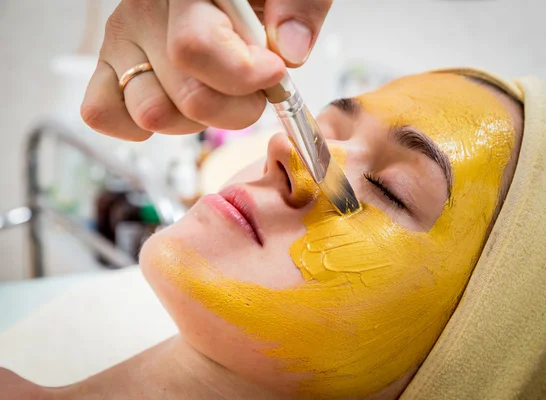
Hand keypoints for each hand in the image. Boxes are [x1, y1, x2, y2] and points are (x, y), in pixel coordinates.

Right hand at [81, 0, 332, 140]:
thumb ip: (298, 7)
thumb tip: (289, 52)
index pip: (195, 49)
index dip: (243, 76)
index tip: (275, 74)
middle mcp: (145, 13)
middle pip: (185, 96)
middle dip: (237, 108)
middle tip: (256, 90)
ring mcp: (123, 42)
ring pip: (152, 114)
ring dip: (198, 121)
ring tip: (218, 94)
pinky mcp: (110, 68)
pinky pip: (104, 113)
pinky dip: (141, 126)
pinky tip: (177, 108)